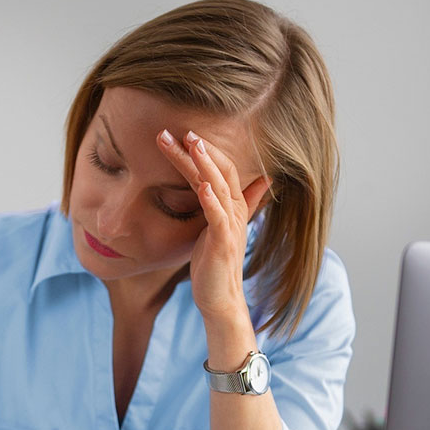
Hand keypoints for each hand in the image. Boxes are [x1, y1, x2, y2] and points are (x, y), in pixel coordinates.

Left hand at [156, 129, 269, 323]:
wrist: (219, 299)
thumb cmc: (213, 265)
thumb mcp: (219, 229)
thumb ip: (228, 205)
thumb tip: (248, 183)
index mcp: (231, 206)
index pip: (222, 169)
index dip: (205, 151)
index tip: (183, 134)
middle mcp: (234, 212)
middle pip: (220, 172)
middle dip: (201, 150)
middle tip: (182, 130)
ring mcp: (230, 226)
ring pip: (218, 187)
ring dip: (204, 163)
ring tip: (191, 144)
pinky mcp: (223, 243)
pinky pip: (218, 217)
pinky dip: (211, 199)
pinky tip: (201, 185)